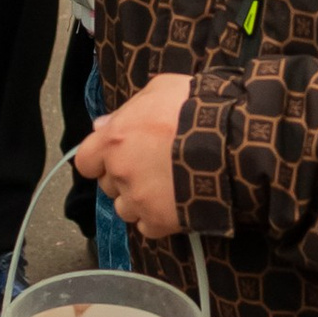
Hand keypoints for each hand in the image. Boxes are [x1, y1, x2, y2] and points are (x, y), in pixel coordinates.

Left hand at [73, 71, 192, 236]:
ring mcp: (139, 200)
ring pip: (125, 209)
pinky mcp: (160, 221)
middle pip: (108, 185)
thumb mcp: (160, 89)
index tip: (113, 157)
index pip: (85, 161)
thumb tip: (102, 124)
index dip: (99, 160)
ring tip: (163, 188)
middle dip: (124, 178)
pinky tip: (174, 204)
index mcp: (115, 139)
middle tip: (149, 167)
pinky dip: (157, 218)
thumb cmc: (197, 108)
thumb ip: (129, 108)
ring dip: (138, 201)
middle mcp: (121, 172)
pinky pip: (147, 227)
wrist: (232, 141)